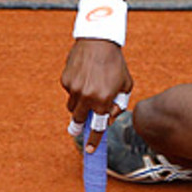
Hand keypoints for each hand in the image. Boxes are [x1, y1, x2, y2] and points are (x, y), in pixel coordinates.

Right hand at [61, 37, 132, 151]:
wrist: (98, 41)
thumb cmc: (115, 63)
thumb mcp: (126, 85)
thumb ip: (120, 104)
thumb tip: (110, 118)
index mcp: (103, 100)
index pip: (98, 127)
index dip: (94, 141)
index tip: (89, 150)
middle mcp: (86, 97)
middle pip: (79, 120)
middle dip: (80, 126)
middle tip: (78, 131)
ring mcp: (74, 89)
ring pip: (72, 107)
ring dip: (79, 106)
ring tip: (88, 92)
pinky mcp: (65, 80)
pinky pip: (69, 92)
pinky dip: (75, 90)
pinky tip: (84, 77)